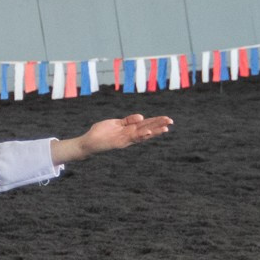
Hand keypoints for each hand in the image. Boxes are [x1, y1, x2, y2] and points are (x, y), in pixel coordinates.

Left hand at [54, 114, 172, 163]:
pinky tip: (149, 131)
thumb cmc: (100, 132)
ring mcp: (125, 139)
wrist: (88, 142)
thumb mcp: (116, 123)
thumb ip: (128, 120)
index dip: (156, 121)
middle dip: (159, 125)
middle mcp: (129, 135)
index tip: (166, 119)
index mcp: (129, 130)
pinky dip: (141, 135)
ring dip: (154, 131)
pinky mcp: (119, 142)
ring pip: (143, 134)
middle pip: (147, 129)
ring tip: (165, 128)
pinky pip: (132, 138)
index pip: (145, 124)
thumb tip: (142, 116)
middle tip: (171, 122)